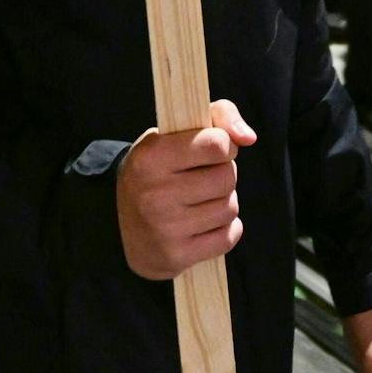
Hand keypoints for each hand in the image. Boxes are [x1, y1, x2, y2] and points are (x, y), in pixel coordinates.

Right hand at [116, 99, 256, 280]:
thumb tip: (249, 137)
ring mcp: (166, 227)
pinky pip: (228, 237)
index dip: (223, 144)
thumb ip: (216, 117)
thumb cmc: (156, 171)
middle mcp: (156, 192)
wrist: (122, 226)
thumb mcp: (170, 135)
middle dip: (223, 173)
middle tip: (204, 175)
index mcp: (151, 156)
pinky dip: (224, 229)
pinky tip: (205, 222)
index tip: (213, 148)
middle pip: (227, 177)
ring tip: (203, 199)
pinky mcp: (177, 255)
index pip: (215, 144)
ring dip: (224, 201)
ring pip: (230, 207)